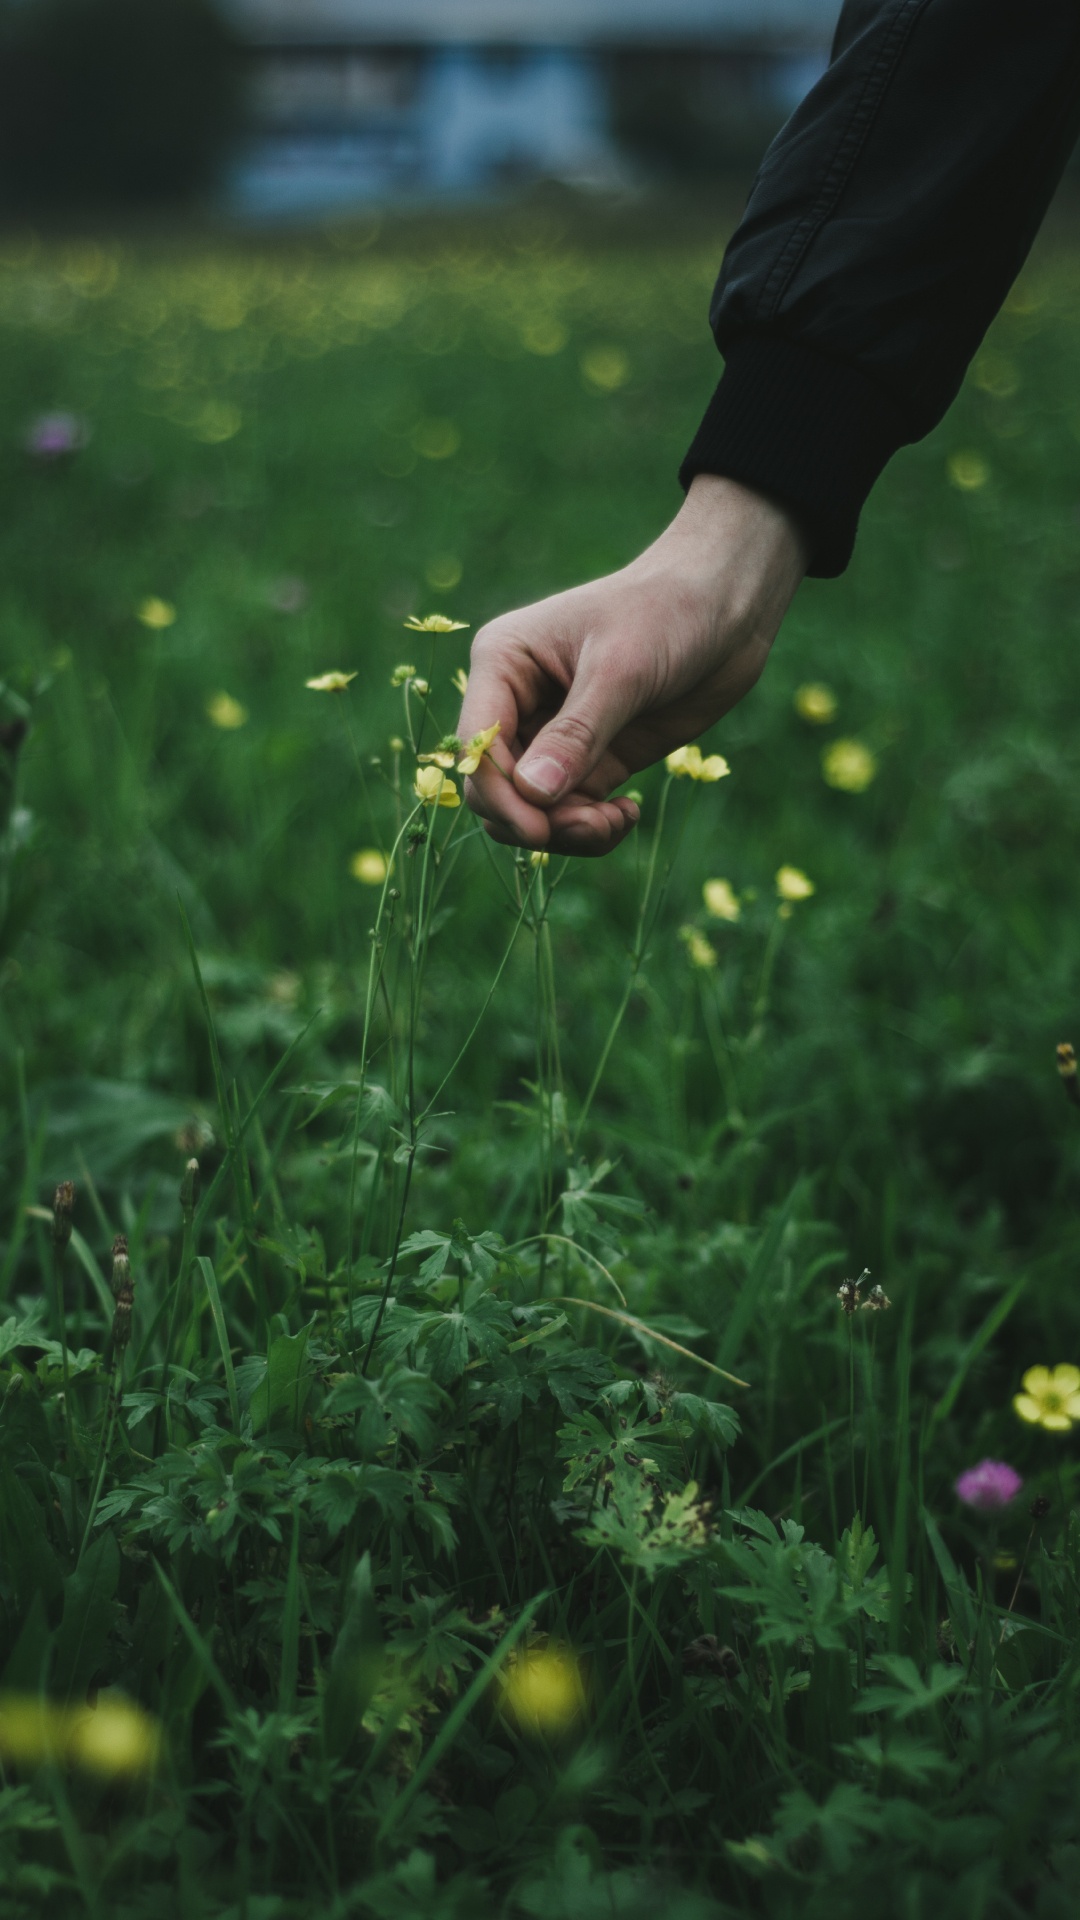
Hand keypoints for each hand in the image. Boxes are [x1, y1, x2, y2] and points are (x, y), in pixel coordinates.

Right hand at [457, 475, 807, 855]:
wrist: (727, 606)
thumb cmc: (667, 613)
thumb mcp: (619, 671)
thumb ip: (576, 735)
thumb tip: (531, 795)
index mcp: (504, 664)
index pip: (477, 745)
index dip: (500, 796)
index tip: (542, 830)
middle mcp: (518, 702)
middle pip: (495, 789)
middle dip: (535, 820)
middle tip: (593, 825)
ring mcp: (554, 735)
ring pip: (531, 810)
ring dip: (567, 831)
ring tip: (616, 822)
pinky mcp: (593, 759)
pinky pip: (570, 813)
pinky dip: (593, 828)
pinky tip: (627, 815)